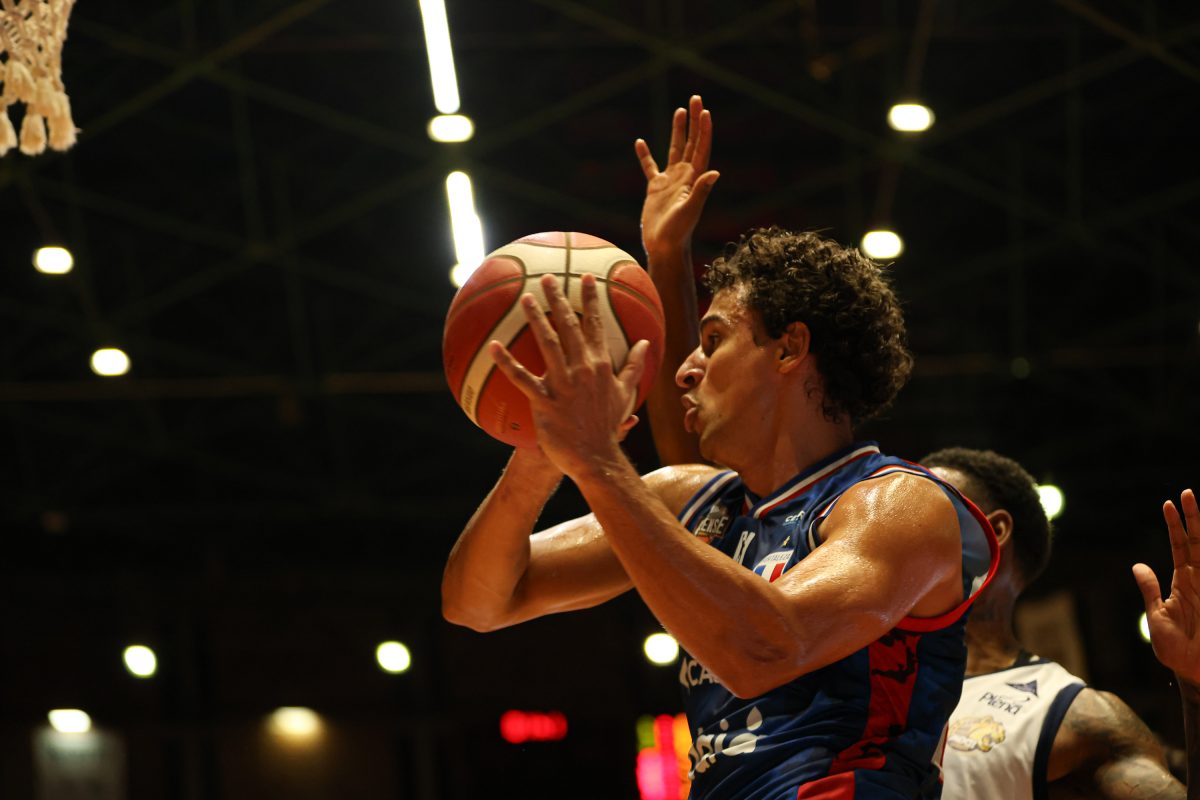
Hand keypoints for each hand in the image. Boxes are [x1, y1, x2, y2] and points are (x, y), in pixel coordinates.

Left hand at [488, 273, 648, 477]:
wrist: (596, 457)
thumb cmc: (608, 426)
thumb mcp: (626, 393)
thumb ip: (633, 366)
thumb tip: (644, 343)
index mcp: (600, 365)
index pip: (596, 325)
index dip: (591, 300)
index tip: (587, 278)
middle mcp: (582, 369)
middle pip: (569, 327)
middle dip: (559, 299)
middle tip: (548, 278)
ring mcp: (563, 384)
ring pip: (547, 344)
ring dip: (536, 319)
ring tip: (524, 298)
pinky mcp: (544, 401)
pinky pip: (522, 378)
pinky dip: (507, 362)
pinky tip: (494, 346)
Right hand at [636, 94, 719, 260]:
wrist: (664, 246)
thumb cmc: (678, 231)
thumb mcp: (690, 210)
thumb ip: (701, 190)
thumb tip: (714, 172)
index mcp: (694, 178)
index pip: (701, 148)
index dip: (703, 129)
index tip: (704, 111)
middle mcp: (684, 176)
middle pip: (690, 142)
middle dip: (693, 121)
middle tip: (695, 99)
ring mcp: (670, 181)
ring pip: (673, 149)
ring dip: (677, 130)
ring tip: (679, 110)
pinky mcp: (655, 188)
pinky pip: (649, 167)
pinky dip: (645, 155)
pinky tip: (640, 142)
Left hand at [1133, 489, 1199, 685]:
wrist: (1194, 673)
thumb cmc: (1176, 649)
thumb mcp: (1157, 617)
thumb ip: (1150, 590)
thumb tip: (1138, 564)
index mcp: (1183, 582)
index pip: (1180, 547)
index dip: (1176, 526)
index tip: (1169, 503)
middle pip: (1197, 543)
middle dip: (1194, 519)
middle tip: (1187, 493)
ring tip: (1194, 504)